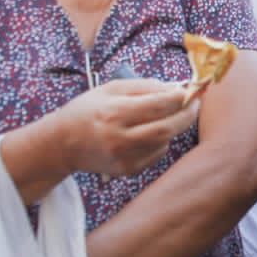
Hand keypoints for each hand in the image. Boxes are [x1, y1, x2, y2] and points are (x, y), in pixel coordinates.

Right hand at [55, 79, 196, 177]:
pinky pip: (157, 154)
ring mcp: (124, 158)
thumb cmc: (87, 110)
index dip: (179, 98)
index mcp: (114, 113)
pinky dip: (162, 141)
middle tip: (195, 104)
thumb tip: (176, 88)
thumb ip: (144, 86)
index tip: (190, 91)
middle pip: (166, 128)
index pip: (157, 106)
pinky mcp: (127, 170)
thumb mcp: (111, 89)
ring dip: (174, 126)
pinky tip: (151, 132)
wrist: (62, 144)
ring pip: (164, 141)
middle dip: (187, 115)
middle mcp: (119, 138)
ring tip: (170, 115)